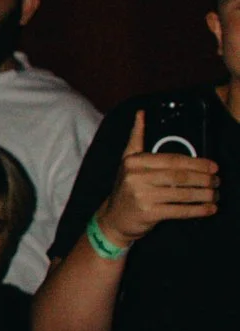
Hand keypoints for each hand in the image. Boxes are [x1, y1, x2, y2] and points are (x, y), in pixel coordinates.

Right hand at [96, 114, 219, 246]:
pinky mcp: (149, 214)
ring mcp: (142, 196)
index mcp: (134, 161)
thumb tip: (141, 113)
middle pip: (179, 176)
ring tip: (215, 194)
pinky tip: (209, 209)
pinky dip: (197, 210)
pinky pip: (179, 211)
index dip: (196, 162)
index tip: (213, 166)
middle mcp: (136, 177)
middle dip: (203, 179)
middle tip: (217, 181)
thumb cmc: (126, 188)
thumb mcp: (127, 161)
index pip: (172, 160)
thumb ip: (136, 137)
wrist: (114, 218)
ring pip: (181, 194)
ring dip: (203, 195)